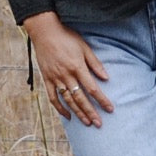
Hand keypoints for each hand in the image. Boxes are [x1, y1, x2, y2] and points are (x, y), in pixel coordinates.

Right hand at [22, 11, 111, 126]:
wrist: (44, 31)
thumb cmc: (66, 37)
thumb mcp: (84, 47)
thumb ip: (95, 63)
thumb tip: (106, 78)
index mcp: (77, 67)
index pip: (92, 88)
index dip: (102, 100)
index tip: (110, 109)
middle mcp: (66, 75)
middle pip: (80, 98)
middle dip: (91, 112)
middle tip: (99, 124)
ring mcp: (55, 78)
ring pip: (68, 100)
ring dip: (78, 113)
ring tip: (87, 123)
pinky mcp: (46, 79)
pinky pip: (53, 97)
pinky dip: (60, 108)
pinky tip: (68, 115)